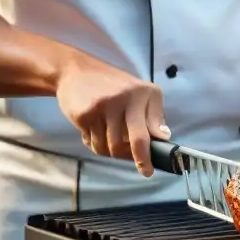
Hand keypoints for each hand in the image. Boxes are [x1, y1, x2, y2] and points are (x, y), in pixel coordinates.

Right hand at [55, 52, 170, 176]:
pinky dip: (94, 142)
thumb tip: (163, 136)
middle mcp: (124, 99)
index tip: (148, 169)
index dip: (147, 155)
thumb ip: (153, 115)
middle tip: (142, 168)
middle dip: (135, 159)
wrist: (76, 70)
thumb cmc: (113, 86)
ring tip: (109, 137)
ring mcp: (102, 106)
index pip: (147, 133)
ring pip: (107, 147)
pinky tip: (94, 129)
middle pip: (125, 144)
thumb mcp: (139, 93)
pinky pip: (91, 142)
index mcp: (143, 93)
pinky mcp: (84, 113)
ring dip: (109, 150)